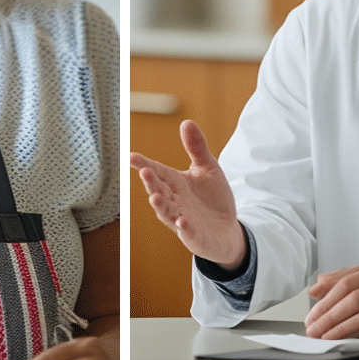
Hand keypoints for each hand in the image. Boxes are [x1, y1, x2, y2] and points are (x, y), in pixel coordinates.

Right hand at [129, 120, 246, 268]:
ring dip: (160, 206)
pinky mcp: (195, 237)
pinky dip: (184, 228)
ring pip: (167, 213)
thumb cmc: (213, 198)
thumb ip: (196, 148)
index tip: (131, 157)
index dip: (144, 165)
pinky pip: (188, 233)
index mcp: (175, 183)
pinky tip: (182, 221)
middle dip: (151, 183)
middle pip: (159, 191)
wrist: (227, 230)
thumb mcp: (207, 168)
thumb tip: (186, 122)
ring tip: (154, 197)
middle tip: (145, 172)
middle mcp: (174, 201)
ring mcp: (182, 220)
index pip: (157, 172)